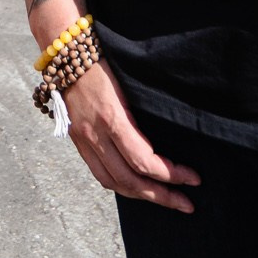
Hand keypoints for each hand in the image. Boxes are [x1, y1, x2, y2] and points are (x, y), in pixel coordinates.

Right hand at [61, 66, 197, 211]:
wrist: (65, 53)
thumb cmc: (102, 63)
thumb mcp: (128, 86)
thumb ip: (142, 117)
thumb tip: (167, 145)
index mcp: (112, 119)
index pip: (143, 161)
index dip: (170, 175)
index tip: (192, 177)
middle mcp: (95, 135)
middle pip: (129, 180)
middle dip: (161, 195)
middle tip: (186, 203)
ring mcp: (83, 140)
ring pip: (113, 183)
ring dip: (141, 195)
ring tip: (165, 199)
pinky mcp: (77, 141)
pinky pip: (100, 174)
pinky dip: (121, 185)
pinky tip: (137, 186)